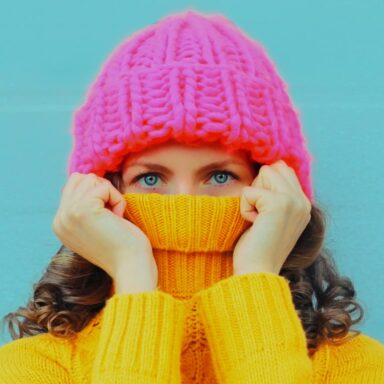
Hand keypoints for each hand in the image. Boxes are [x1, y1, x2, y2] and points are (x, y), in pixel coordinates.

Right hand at [52, 172, 157, 290]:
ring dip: (111, 195)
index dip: (98, 194)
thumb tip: (87, 177)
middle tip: (112, 217)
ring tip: (114, 219)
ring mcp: (68, 214)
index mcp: (61, 224)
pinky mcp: (82, 210)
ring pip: (91, 180)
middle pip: (81, 178)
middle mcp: (59, 219)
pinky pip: (104, 187)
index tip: (107, 219)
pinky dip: (117, 200)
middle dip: (103, 191)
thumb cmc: (122, 246)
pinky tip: (118, 219)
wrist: (131, 266)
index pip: (73, 185)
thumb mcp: (95, 225)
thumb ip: (84, 205)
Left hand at [233, 160, 310, 274]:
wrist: (258, 271)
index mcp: (303, 204)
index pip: (283, 170)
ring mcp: (293, 201)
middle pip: (273, 168)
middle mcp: (302, 201)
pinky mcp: (279, 203)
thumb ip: (276, 195)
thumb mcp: (272, 218)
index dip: (264, 186)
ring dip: (252, 197)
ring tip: (258, 220)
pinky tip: (254, 225)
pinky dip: (245, 208)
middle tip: (261, 216)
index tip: (264, 213)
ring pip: (264, 173)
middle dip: (258, 188)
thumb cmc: (258, 247)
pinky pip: (249, 191)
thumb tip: (267, 170)